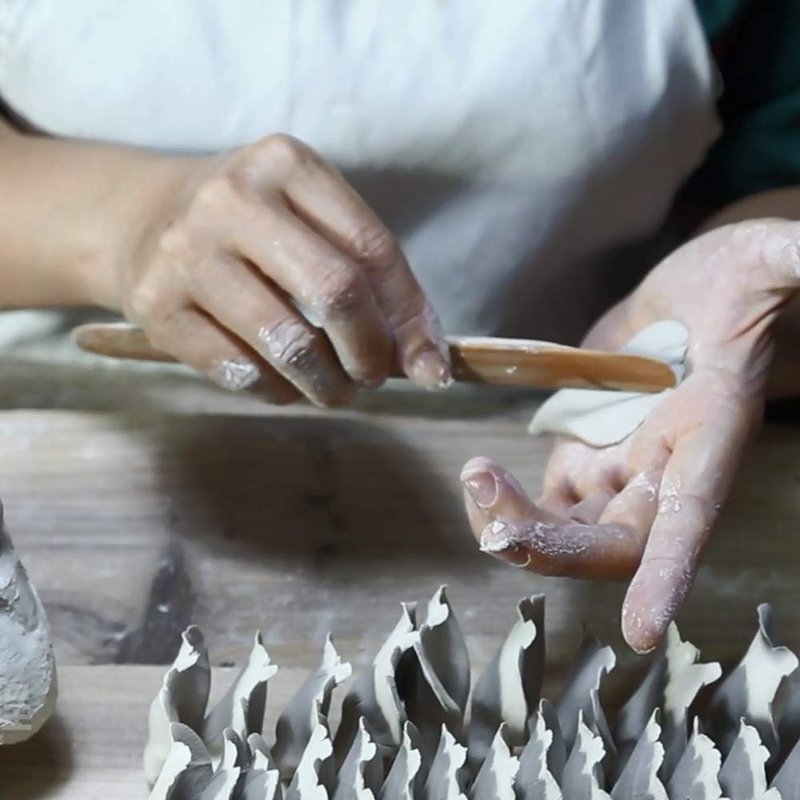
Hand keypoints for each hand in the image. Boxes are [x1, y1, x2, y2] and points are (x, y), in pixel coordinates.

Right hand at [116, 134, 449, 403]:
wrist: (138, 217)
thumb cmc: (249, 226)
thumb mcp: (306, 219)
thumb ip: (366, 276)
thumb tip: (426, 361)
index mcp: (286, 165)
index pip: (373, 249)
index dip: (411, 317)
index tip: (432, 367)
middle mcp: (233, 199)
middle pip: (335, 292)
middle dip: (370, 354)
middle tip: (373, 378)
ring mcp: (186, 252)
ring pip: (288, 344)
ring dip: (326, 385)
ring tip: (333, 390)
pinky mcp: (154, 305)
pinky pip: (239, 372)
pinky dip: (275, 392)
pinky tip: (281, 384)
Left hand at [461, 219, 799, 652]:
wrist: (697, 295)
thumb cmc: (739, 279)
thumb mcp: (767, 259)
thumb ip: (791, 261)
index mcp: (712, 439)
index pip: (695, 518)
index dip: (670, 573)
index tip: (644, 629)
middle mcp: (668, 469)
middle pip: (614, 543)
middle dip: (554, 547)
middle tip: (497, 523)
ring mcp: (623, 465)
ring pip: (571, 528)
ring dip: (518, 524)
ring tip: (475, 478)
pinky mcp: (588, 449)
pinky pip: (549, 498)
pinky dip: (511, 502)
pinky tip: (482, 476)